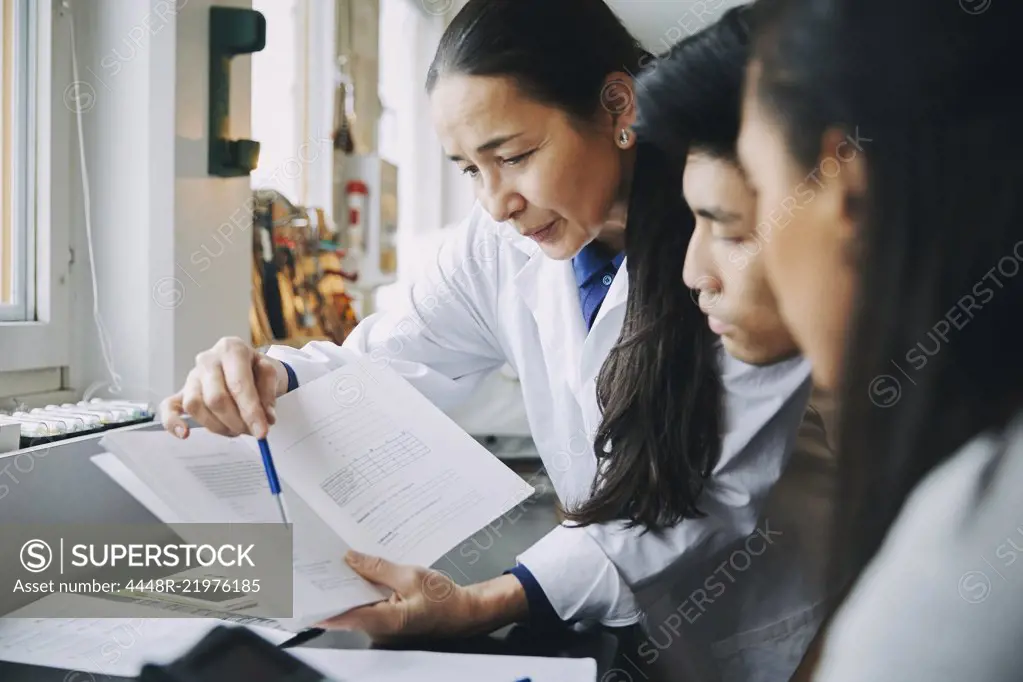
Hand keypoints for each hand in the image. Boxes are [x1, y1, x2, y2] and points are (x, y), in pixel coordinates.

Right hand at [160, 336, 288, 439]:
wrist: (244, 364)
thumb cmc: (255, 369)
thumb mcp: (269, 373)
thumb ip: (269, 394)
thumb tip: (265, 418)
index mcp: (231, 349)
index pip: (238, 384)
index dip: (251, 411)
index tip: (262, 431)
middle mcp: (208, 360)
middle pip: (216, 398)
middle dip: (236, 421)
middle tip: (251, 432)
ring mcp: (192, 376)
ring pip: (196, 406)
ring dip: (217, 426)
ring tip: (235, 429)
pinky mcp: (180, 392)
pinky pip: (169, 408)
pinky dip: (173, 423)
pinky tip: (184, 434)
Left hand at [319, 550, 527, 639]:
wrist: (465, 612)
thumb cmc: (445, 599)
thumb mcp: (411, 576)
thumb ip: (379, 568)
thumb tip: (352, 559)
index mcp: (386, 621)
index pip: (346, 617)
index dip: (323, 608)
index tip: (303, 600)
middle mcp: (380, 630)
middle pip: (347, 610)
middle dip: (334, 589)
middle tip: (318, 567)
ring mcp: (382, 628)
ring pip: (357, 607)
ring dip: (348, 588)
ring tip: (336, 564)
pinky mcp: (386, 622)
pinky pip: (367, 605)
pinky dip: (362, 591)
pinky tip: (358, 572)